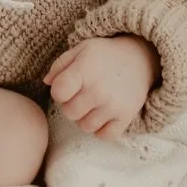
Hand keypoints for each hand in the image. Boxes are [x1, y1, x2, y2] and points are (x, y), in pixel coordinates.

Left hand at [44, 34, 158, 139]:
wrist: (140, 58)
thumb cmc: (105, 55)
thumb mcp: (81, 50)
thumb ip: (60, 65)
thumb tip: (46, 82)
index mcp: (84, 71)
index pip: (58, 93)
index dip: (59, 91)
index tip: (68, 85)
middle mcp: (98, 90)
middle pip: (69, 113)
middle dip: (71, 105)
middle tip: (82, 94)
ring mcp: (112, 106)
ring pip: (85, 126)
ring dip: (86, 117)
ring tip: (93, 103)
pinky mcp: (126, 117)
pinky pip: (104, 136)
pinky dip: (101, 128)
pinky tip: (104, 114)